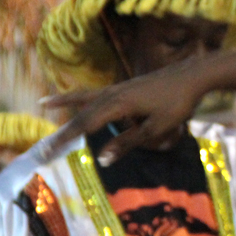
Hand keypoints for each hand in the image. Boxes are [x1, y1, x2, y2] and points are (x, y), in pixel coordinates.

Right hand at [42, 61, 208, 165]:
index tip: (46, 153)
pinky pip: (98, 92)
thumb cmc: (178, 103)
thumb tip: (103, 159)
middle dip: (62, 130)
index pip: (85, 125)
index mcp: (117, 105)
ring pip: (87, 98)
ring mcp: (119, 87)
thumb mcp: (156, 128)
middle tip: (42, 147)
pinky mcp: (126, 87)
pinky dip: (84, 95)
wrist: (193, 76)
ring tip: (45, 104)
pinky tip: (81, 97)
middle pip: (82, 113)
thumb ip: (128, 143)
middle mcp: (113, 94)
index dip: (65, 140)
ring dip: (66, 104)